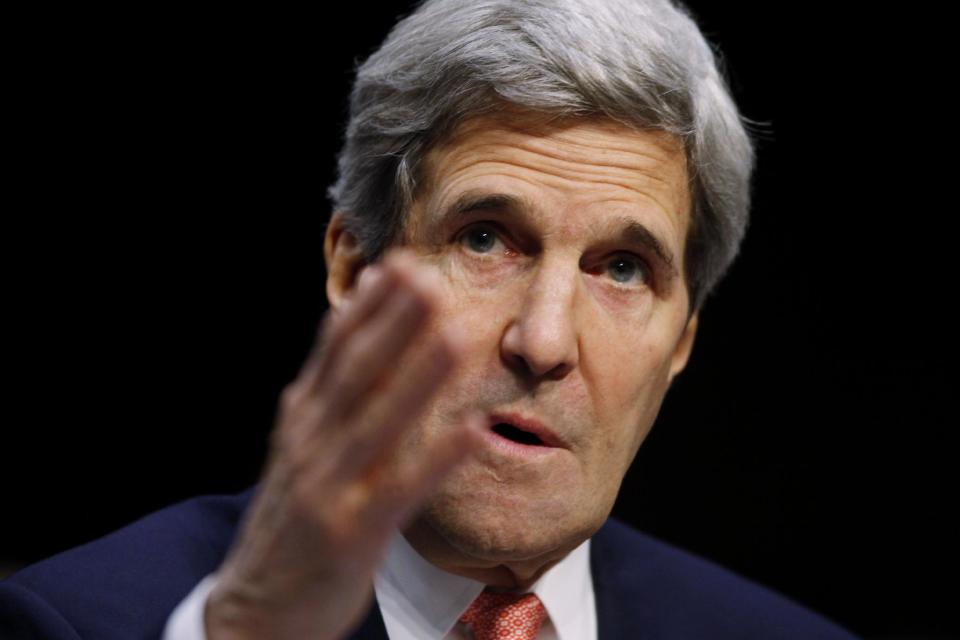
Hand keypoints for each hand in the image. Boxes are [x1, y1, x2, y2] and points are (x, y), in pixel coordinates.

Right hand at [204, 249, 484, 638]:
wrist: (254, 608)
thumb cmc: (293, 519)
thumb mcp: (303, 447)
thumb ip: (329, 392)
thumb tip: (352, 324)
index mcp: (302, 419)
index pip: (335, 351)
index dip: (368, 307)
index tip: (400, 263)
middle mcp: (311, 444)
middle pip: (355, 373)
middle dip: (392, 322)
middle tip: (427, 273)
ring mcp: (329, 488)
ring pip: (377, 422)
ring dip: (416, 375)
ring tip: (455, 332)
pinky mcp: (350, 534)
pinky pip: (400, 490)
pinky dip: (435, 459)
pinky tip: (473, 431)